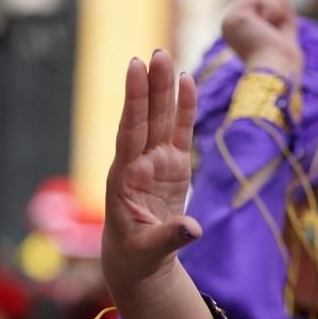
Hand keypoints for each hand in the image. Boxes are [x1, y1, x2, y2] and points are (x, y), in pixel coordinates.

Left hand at [102, 51, 216, 318]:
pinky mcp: (172, 168)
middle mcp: (138, 165)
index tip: (133, 69)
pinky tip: (187, 81)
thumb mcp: (149, 254)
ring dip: (164, 90)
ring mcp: (155, 163)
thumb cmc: (136, 259)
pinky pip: (179, 133)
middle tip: (155, 53)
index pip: (129, 132)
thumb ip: (170, 239)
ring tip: (166, 56)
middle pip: (146, 119)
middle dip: (150, 87)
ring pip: (161, 120)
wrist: (137, 265)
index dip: (134, 101)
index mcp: (124, 180)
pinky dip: (184, 109)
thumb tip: (193, 229)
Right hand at [220, 0, 301, 81]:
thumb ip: (278, 9)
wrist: (277, 72)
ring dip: (273, 7)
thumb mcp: (282, 28)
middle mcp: (228, 22)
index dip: (273, 6)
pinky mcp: (236, 16)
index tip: (276, 30)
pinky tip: (268, 27)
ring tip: (272, 29)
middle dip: (274, 4)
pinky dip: (272, 10)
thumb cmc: (282, 58)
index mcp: (236, 28)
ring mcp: (229, 18)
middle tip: (276, 29)